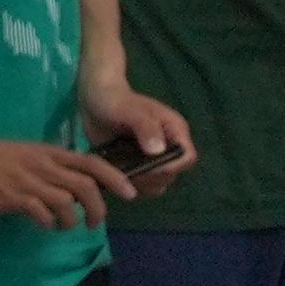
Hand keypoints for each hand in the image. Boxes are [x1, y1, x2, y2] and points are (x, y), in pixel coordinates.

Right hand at [0, 125, 130, 229]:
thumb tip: (72, 188)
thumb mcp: (28, 155)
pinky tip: (43, 224)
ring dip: (72, 219)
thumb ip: (51, 168)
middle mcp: (45, 165)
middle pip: (87, 185)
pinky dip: (48, 223)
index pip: (92, 163)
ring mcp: (29, 181)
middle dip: (99, 207)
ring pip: (68, 202)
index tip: (129, 193)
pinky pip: (42, 213)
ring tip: (65, 226)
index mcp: (50, 153)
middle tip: (95, 223)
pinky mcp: (12, 197)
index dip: (115, 178)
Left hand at [78, 83, 196, 197]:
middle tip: (127, 171)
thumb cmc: (115, 100)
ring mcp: (153, 158)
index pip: (187, 157)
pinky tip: (114, 175)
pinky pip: (141, 184)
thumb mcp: (129, 110)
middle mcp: (168, 147)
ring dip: (139, 184)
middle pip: (172, 175)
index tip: (148, 166)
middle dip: (151, 178)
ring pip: (157, 184)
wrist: (96, 100)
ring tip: (119, 173)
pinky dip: (128, 185)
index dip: (171, 166)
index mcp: (174, 131)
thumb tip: (157, 150)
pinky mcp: (138, 165)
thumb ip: (145, 127)